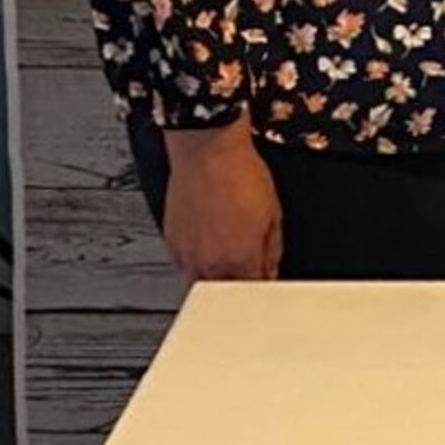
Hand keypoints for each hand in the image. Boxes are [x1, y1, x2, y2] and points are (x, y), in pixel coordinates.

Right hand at [162, 121, 282, 283]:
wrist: (207, 150)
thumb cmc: (239, 173)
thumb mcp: (273, 213)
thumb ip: (273, 250)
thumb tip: (272, 268)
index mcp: (241, 260)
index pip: (253, 292)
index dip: (262, 286)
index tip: (265, 281)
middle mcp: (211, 264)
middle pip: (226, 294)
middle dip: (238, 285)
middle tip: (247, 269)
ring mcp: (187, 256)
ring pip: (202, 284)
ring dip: (216, 278)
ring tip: (227, 257)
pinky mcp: (171, 244)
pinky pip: (184, 267)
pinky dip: (196, 264)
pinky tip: (208, 248)